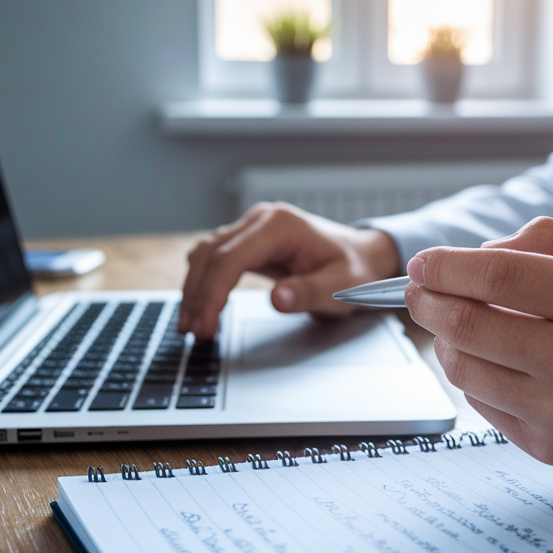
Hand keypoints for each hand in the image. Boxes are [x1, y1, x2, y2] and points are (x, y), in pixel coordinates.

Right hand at [180, 202, 400, 337]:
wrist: (362, 257)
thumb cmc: (354, 270)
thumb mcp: (341, 287)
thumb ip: (309, 293)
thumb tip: (277, 300)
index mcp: (281, 225)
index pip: (231, 258)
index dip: (213, 293)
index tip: (207, 324)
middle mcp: (261, 220)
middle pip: (211, 254)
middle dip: (197, 294)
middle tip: (193, 331)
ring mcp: (252, 228)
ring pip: (206, 254)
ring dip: (194, 289)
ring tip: (189, 325)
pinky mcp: (247, 242)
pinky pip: (214, 259)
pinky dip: (203, 282)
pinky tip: (199, 307)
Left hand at [405, 217, 552, 497]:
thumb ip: (548, 243)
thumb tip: (475, 255)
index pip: (501, 277)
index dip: (448, 266)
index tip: (425, 262)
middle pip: (469, 326)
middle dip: (428, 302)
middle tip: (419, 290)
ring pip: (465, 369)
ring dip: (444, 340)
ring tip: (455, 322)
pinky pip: (482, 405)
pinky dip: (473, 375)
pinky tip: (491, 359)